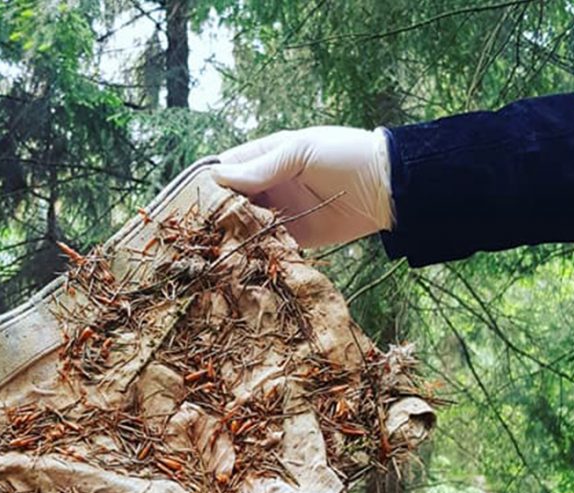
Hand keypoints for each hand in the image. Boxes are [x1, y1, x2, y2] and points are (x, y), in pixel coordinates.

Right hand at [211, 126, 393, 249]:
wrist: (387, 188)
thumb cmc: (345, 155)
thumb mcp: (301, 152)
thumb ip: (261, 167)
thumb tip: (218, 177)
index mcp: (266, 156)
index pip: (226, 168)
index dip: (206, 183)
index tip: (186, 199)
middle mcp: (268, 184)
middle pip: (230, 200)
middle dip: (214, 213)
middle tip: (194, 229)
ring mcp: (280, 211)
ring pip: (244, 224)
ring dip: (230, 234)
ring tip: (208, 247)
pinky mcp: (294, 238)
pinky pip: (266, 245)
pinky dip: (252, 251)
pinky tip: (236, 259)